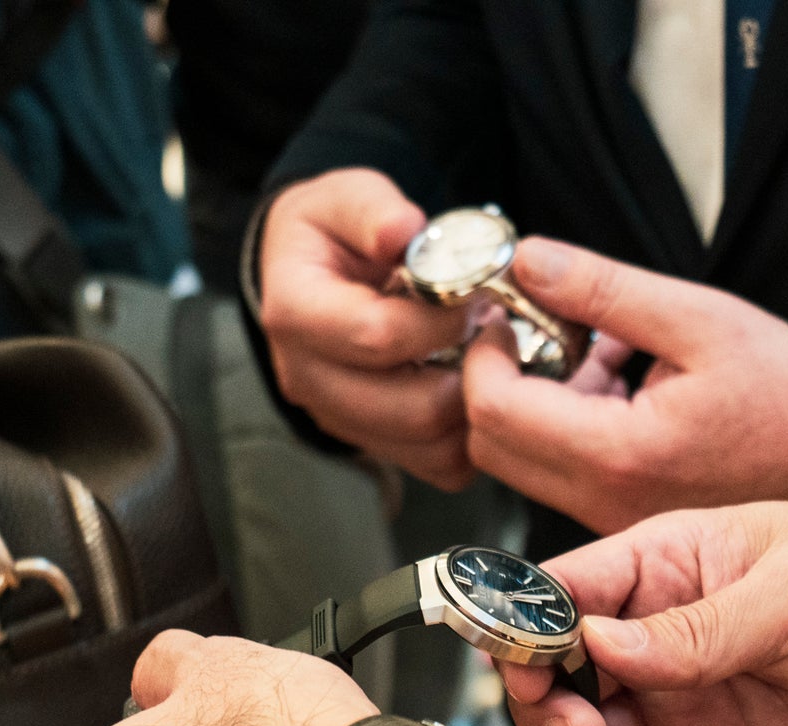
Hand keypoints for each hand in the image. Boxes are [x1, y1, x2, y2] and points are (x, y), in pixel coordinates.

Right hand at [258, 170, 478, 487]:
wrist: (308, 274)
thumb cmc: (331, 233)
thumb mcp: (344, 197)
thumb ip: (373, 208)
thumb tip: (401, 231)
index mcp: (295, 313)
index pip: (377, 337)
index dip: (441, 320)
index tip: (474, 294)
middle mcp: (308, 378)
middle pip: (412, 410)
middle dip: (468, 372)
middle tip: (492, 332)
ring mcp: (338, 418)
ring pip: (430, 447)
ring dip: (474, 407)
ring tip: (484, 358)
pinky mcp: (369, 443)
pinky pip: (437, 466)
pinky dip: (469, 436)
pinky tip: (471, 387)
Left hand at [462, 240, 787, 531]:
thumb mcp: (698, 318)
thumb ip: (602, 289)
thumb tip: (527, 260)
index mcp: (621, 453)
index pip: (494, 408)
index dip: (482, 351)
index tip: (504, 307)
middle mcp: (606, 499)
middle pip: (488, 444)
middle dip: (496, 376)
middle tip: (537, 323)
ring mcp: (612, 516)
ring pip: (519, 461)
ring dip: (532, 398)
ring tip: (596, 350)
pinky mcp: (624, 515)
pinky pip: (559, 472)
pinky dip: (564, 422)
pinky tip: (617, 381)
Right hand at [503, 499, 787, 725]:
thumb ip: (696, 624)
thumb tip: (603, 644)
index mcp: (669, 568)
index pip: (564, 592)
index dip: (525, 625)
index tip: (525, 662)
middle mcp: (662, 642)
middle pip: (559, 676)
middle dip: (544, 701)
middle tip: (576, 725)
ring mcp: (686, 710)